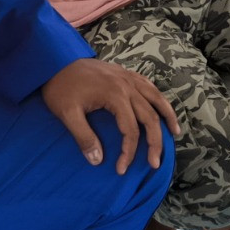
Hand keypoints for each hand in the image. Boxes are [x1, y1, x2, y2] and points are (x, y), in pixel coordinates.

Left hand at [40, 59, 180, 173]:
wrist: (55, 60)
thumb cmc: (60, 87)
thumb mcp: (67, 114)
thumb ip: (84, 138)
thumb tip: (98, 161)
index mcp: (115, 95)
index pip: (130, 130)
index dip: (129, 152)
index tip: (121, 169)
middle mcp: (126, 85)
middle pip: (149, 116)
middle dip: (155, 141)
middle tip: (155, 163)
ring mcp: (127, 77)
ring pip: (156, 97)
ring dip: (167, 115)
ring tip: (174, 133)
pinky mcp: (124, 73)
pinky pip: (148, 85)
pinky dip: (158, 98)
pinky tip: (160, 107)